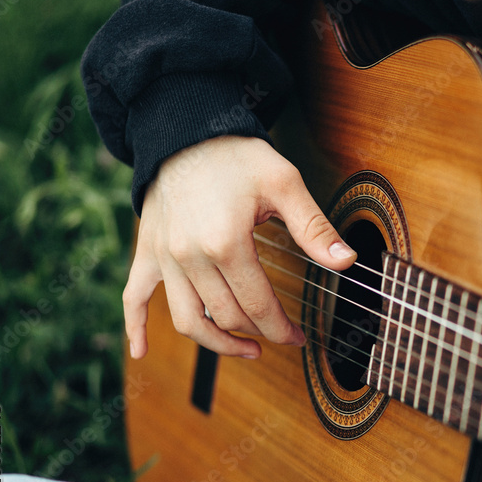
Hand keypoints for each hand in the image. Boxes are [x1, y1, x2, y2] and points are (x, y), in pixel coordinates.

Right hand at [124, 135, 355, 358]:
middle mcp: (190, 256)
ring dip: (216, 343)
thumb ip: (314, 228)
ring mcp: (165, 257)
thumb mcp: (285, 184)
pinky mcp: (147, 251)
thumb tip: (346, 261)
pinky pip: (135, 297)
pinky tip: (142, 351)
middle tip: (281, 337)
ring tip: (243, 348)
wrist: (186, 130)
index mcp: (226, 243)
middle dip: (258, 333)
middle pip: (226, 316)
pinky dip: (136, 328)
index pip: (257, 305)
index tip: (297, 337)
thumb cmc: (237, 156)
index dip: (281, 328)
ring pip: (187, 319)